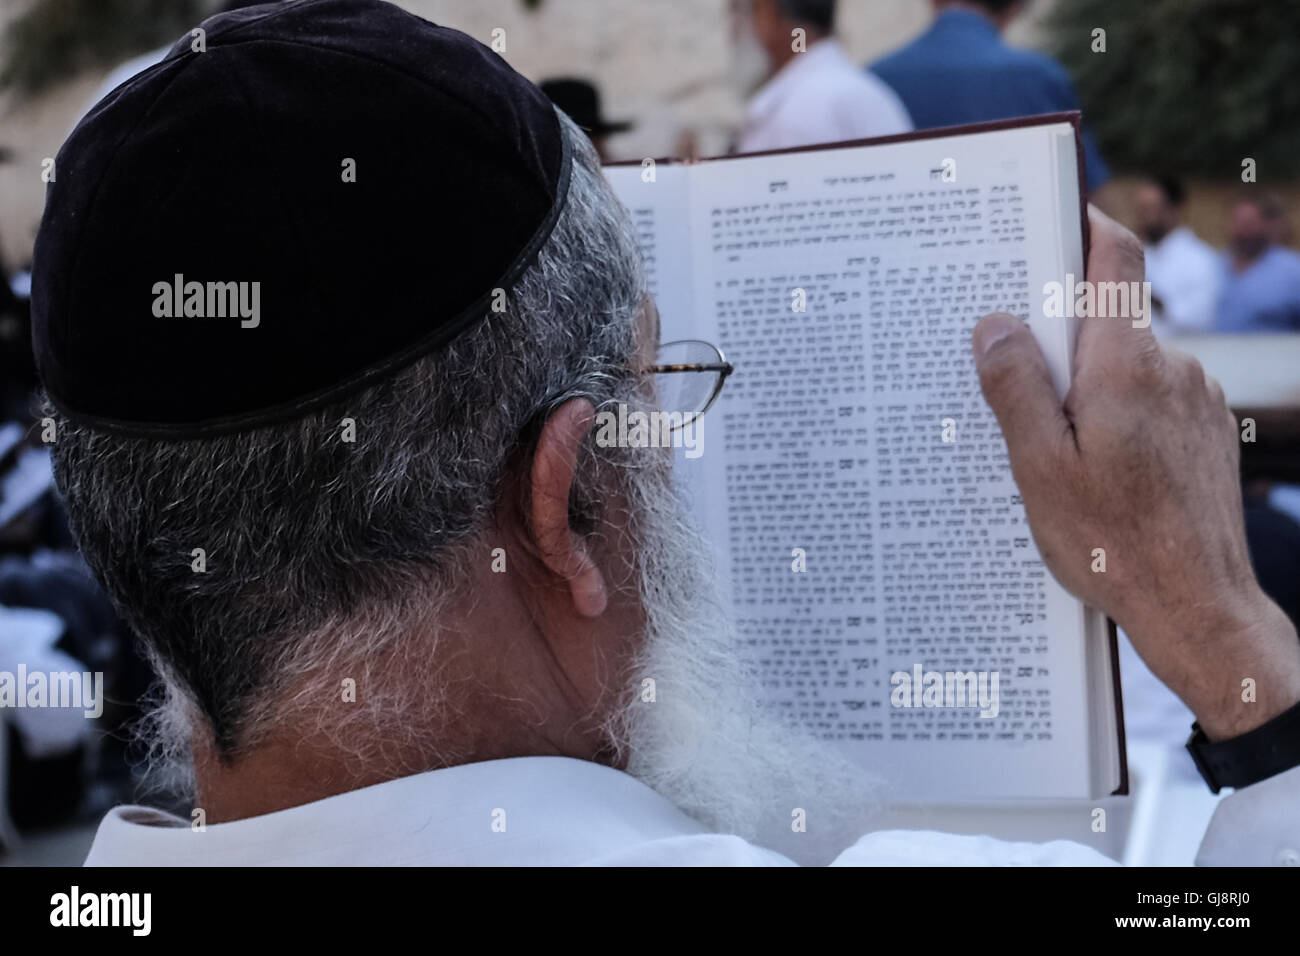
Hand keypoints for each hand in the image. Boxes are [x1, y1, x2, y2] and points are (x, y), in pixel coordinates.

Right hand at [972, 205, 1299, 740]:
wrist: (1199, 606)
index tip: (1045, 218)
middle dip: (1055, 335)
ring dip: (1084, 384)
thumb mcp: (1039, 468)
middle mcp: (1171, 367)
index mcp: (1124, 365)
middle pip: (1106, 315)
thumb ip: (1016, 388)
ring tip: (1051, 447)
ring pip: (1125, 362)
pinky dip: (1115, 413)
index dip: (1081, 225)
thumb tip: (995, 326)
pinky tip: (1092, 467)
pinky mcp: (1207, 429)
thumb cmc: (1114, 544)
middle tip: (1010, 376)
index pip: (1115, 256)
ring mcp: (1196, 398)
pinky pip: (1149, 397)